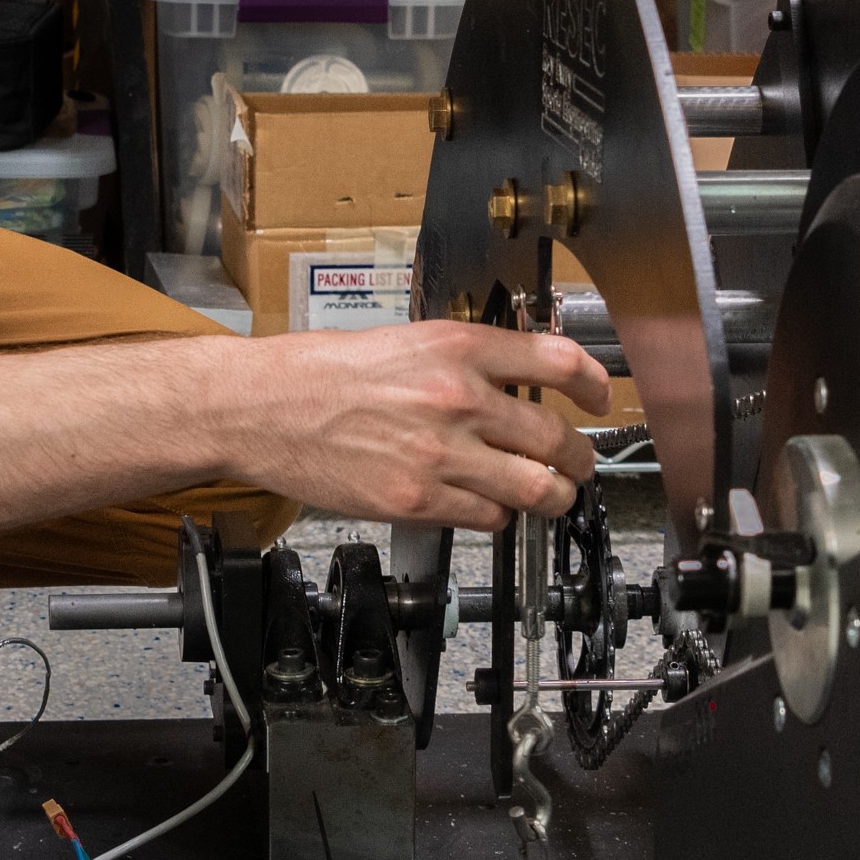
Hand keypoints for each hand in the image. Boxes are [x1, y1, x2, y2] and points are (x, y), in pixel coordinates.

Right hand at [218, 322, 611, 529]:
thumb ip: (464, 360)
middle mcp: (456, 397)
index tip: (601, 399)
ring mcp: (438, 454)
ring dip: (552, 496)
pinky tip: (486, 506)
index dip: (595, 385)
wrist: (259, 406)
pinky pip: (488, 518)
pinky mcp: (415, 500)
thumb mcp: (403, 340)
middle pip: (558, 437)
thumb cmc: (319, 372)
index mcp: (456, 347)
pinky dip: (497, 517)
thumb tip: (518, 380)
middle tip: (578, 464)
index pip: (559, 361)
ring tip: (549, 495)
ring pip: (536, 489)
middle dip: (579, 459)